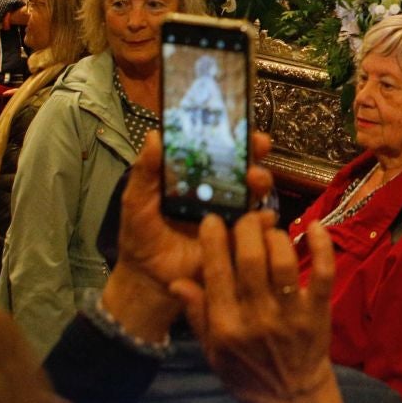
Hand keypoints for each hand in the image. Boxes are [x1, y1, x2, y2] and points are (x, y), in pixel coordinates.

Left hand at [101, 130, 277, 343]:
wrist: (147, 278)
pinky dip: (264, 220)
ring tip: (255, 181)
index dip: (228, 133)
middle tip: (258, 145)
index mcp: (192, 176)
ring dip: (260, 180)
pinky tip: (262, 217)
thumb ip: (145, 170)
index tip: (237, 124)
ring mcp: (229, 213)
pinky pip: (256, 226)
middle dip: (254, 151)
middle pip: (241, 163)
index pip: (215, 148)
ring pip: (254, 191)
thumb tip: (154, 135)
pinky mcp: (236, 238)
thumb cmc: (141, 235)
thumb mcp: (137, 199)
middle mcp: (216, 190)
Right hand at [172, 210, 349, 402]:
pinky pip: (323, 272)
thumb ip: (196, 314)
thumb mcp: (212, 351)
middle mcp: (257, 318)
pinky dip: (321, 246)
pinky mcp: (318, 312)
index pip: (216, 273)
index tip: (213, 219)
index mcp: (225, 326)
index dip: (213, 240)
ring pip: (283, 262)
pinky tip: (313, 227)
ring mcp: (290, 315)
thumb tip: (176, 281)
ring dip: (276, 236)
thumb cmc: (247, 372)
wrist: (292, 398)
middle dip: (246, 228)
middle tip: (245, 217)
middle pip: (251, 260)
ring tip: (270, 228)